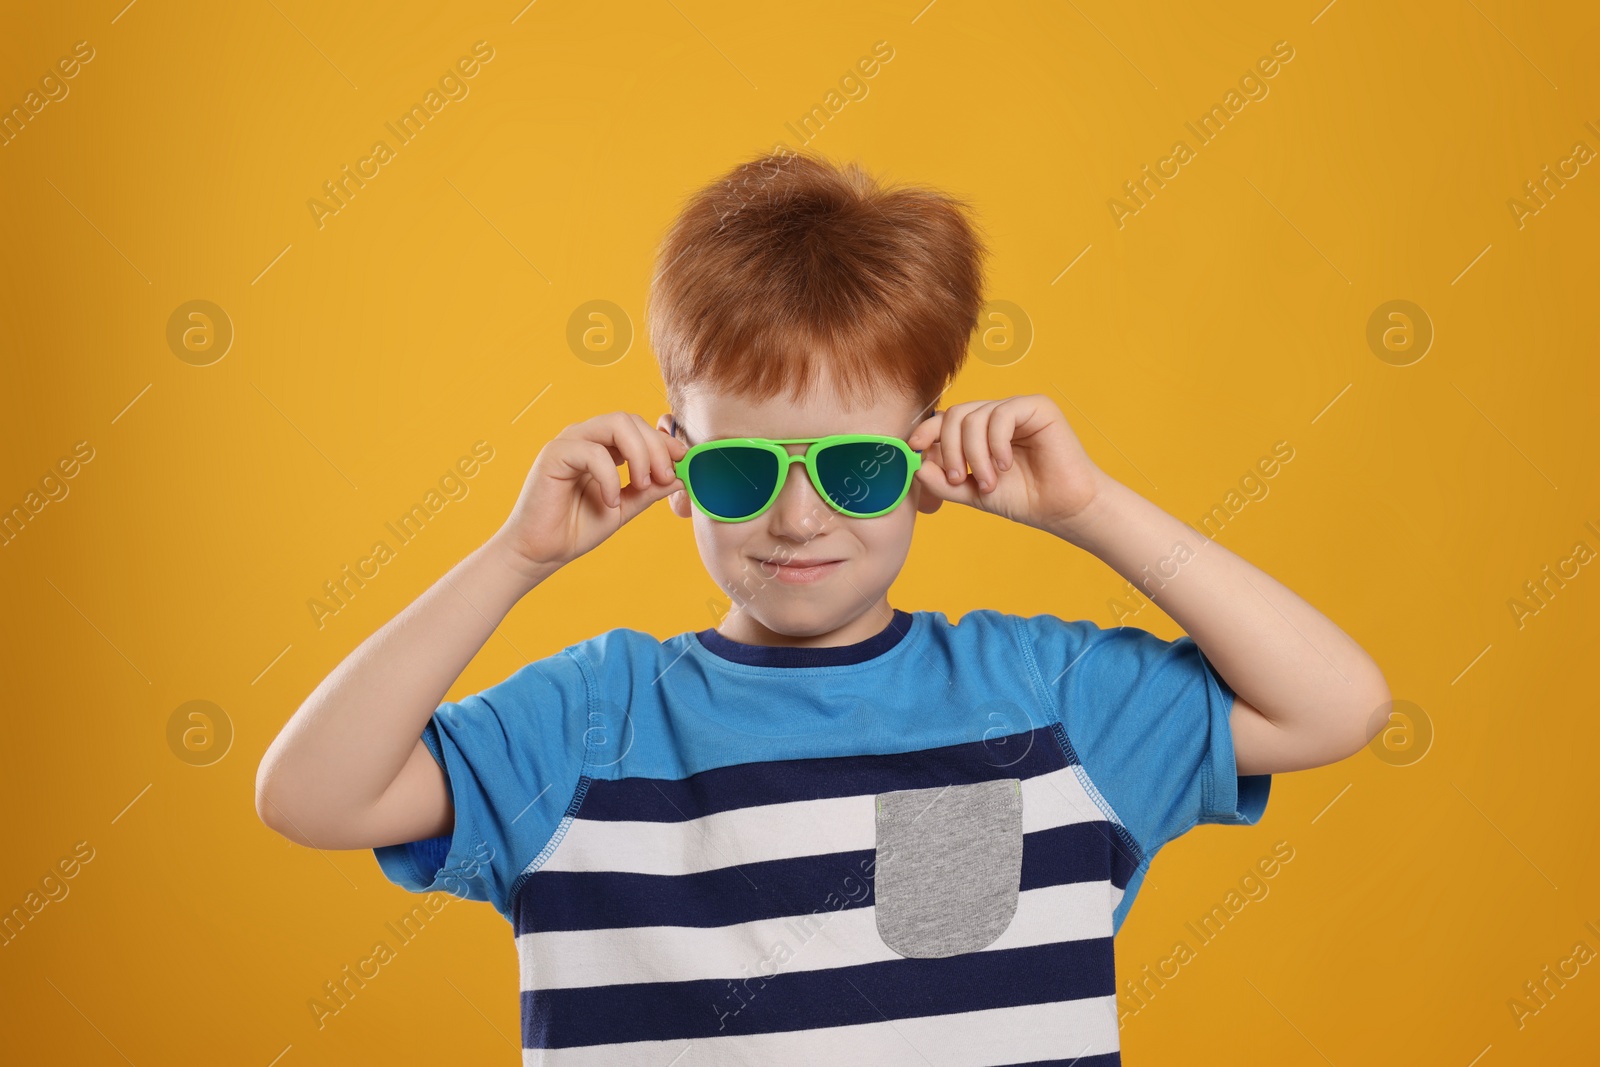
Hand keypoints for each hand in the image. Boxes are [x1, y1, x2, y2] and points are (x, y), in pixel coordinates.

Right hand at [491, 412, 686, 572]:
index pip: (638, 427)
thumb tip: (681, 476)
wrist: (542, 552)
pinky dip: (610, 476)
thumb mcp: (624, 507)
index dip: (664, 440)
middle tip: (665, 476)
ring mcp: (569, 442)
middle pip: (630, 420)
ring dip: (640, 453)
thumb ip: (649, 490)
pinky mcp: (554, 455)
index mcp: (602, 446)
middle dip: (656, 446)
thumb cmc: (577, 528)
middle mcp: (585, 438)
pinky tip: (610, 500)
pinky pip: (593, 452)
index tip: (683, 459)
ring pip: (615, 424)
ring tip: (643, 484)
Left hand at [907, 394, 1106, 535]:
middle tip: (961, 478)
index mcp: (981, 431)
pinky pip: (1002, 415)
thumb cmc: (1023, 499)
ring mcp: (1017, 409)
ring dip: (975, 454)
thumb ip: (944, 482)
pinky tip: (1006, 465)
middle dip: (951, 449)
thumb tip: (917, 465)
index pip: (946, 419)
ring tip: (990, 481)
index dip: (926, 430)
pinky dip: (996, 443)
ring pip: (975, 416)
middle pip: (956, 414)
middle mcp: (997, 416)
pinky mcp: (1038, 407)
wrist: (1062, 509)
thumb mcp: (974, 493)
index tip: (913, 447)